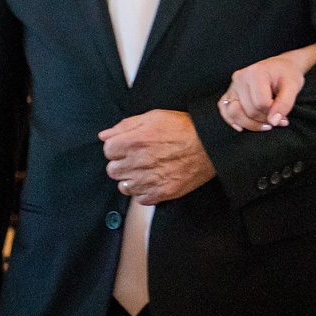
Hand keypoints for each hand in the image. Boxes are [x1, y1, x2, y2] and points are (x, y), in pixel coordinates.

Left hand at [99, 110, 215, 204]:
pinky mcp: (160, 193)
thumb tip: (105, 135)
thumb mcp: (154, 116)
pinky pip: (139, 199)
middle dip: (122, 163)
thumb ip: (126, 125)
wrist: (210, 145)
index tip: (127, 146)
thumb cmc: (185, 129)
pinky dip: (144, 191)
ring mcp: (149, 180)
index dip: (117, 147)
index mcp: (135, 141)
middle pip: (112, 170)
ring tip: (146, 169)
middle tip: (137, 158)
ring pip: (124, 186)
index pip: (107, 150)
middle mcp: (139, 161)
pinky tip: (154, 179)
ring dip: (132, 178)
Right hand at [217, 44, 315, 131]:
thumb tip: (273, 121)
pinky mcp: (230, 92)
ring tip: (266, 123)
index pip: (261, 104)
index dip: (274, 114)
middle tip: (279, 120)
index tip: (284, 115)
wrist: (282, 66)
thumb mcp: (293, 87)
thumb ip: (285, 104)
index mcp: (255, 73)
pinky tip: (243, 127)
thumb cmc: (288, 75)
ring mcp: (232, 85)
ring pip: (234, 113)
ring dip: (251, 124)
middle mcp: (240, 77)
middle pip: (249, 111)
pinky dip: (232, 120)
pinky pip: (224, 109)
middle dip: (265, 120)